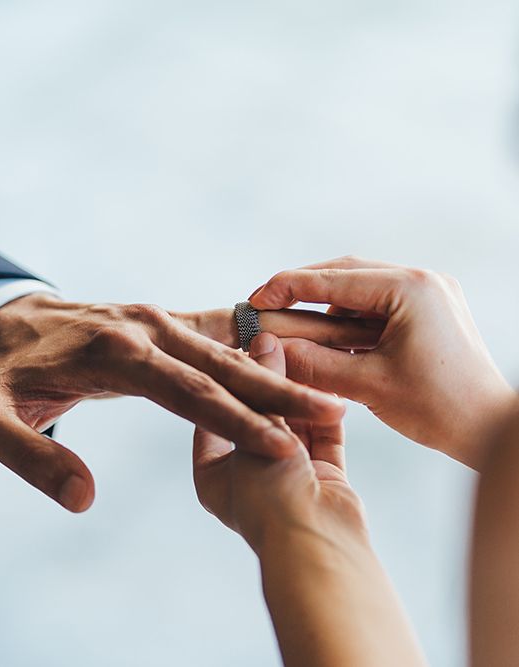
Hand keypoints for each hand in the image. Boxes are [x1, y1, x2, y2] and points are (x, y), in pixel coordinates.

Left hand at [0, 293, 377, 511]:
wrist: (5, 320)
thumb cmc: (0, 376)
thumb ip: (30, 457)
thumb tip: (84, 499)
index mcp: (113, 352)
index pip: (186, 392)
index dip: (236, 423)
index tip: (283, 450)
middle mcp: (144, 327)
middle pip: (220, 364)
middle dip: (277, 392)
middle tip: (333, 413)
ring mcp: (155, 317)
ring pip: (226, 346)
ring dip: (275, 369)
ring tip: (326, 388)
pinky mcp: (161, 317)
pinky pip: (215, 329)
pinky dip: (253, 343)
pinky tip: (291, 353)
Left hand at [193, 332, 426, 666]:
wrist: (318, 551)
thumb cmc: (268, 501)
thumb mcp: (253, 438)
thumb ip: (260, 391)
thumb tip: (263, 342)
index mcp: (213, 472)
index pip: (213, 411)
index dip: (223, 375)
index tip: (234, 342)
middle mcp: (247, 474)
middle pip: (254, 414)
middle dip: (266, 378)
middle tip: (274, 337)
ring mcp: (287, 477)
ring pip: (290, 422)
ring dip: (296, 391)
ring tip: (303, 350)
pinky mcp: (324, 477)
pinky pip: (322, 436)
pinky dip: (325, 413)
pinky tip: (328, 382)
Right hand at [250, 256, 516, 467]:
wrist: (491, 427)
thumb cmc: (439, 409)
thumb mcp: (366, 386)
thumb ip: (313, 364)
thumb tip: (270, 349)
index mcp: (410, 289)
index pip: (333, 279)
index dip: (287, 287)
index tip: (256, 298)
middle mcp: (423, 280)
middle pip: (346, 272)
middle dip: (303, 289)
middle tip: (268, 306)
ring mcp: (429, 292)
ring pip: (360, 287)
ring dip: (326, 304)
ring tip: (297, 328)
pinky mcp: (429, 309)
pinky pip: (377, 302)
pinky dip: (348, 317)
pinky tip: (331, 338)